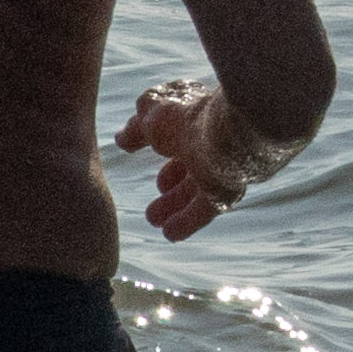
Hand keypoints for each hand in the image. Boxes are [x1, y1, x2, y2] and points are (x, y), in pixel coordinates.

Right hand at [122, 76, 270, 239]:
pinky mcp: (227, 190)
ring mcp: (221, 166)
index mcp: (196, 117)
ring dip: (174, 205)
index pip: (176, 133)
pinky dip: (187, 221)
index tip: (139, 154)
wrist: (231, 133)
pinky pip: (205, 209)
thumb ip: (137, 129)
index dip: (159, 145)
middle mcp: (210, 141)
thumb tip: (122, 138)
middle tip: (152, 201)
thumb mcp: (152, 118)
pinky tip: (171, 233)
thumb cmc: (190, 118)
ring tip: (154, 220)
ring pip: (195, 190)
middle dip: (169, 184)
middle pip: (188, 166)